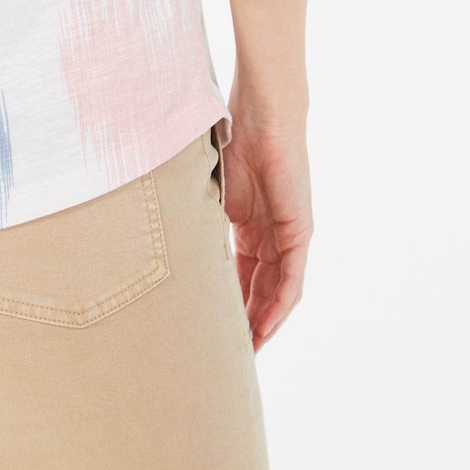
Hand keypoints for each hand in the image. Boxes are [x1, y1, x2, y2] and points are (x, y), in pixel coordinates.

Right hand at [221, 114, 312, 353]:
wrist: (261, 115)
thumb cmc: (231, 140)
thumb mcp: (209, 192)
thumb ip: (200, 221)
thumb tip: (169, 246)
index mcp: (250, 226)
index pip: (242, 277)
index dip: (230, 305)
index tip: (213, 332)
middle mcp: (272, 235)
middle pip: (261, 291)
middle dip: (246, 323)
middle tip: (228, 355)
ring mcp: (288, 234)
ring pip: (278, 292)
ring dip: (263, 323)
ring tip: (246, 351)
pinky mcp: (300, 232)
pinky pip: (292, 280)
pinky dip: (279, 307)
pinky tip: (264, 328)